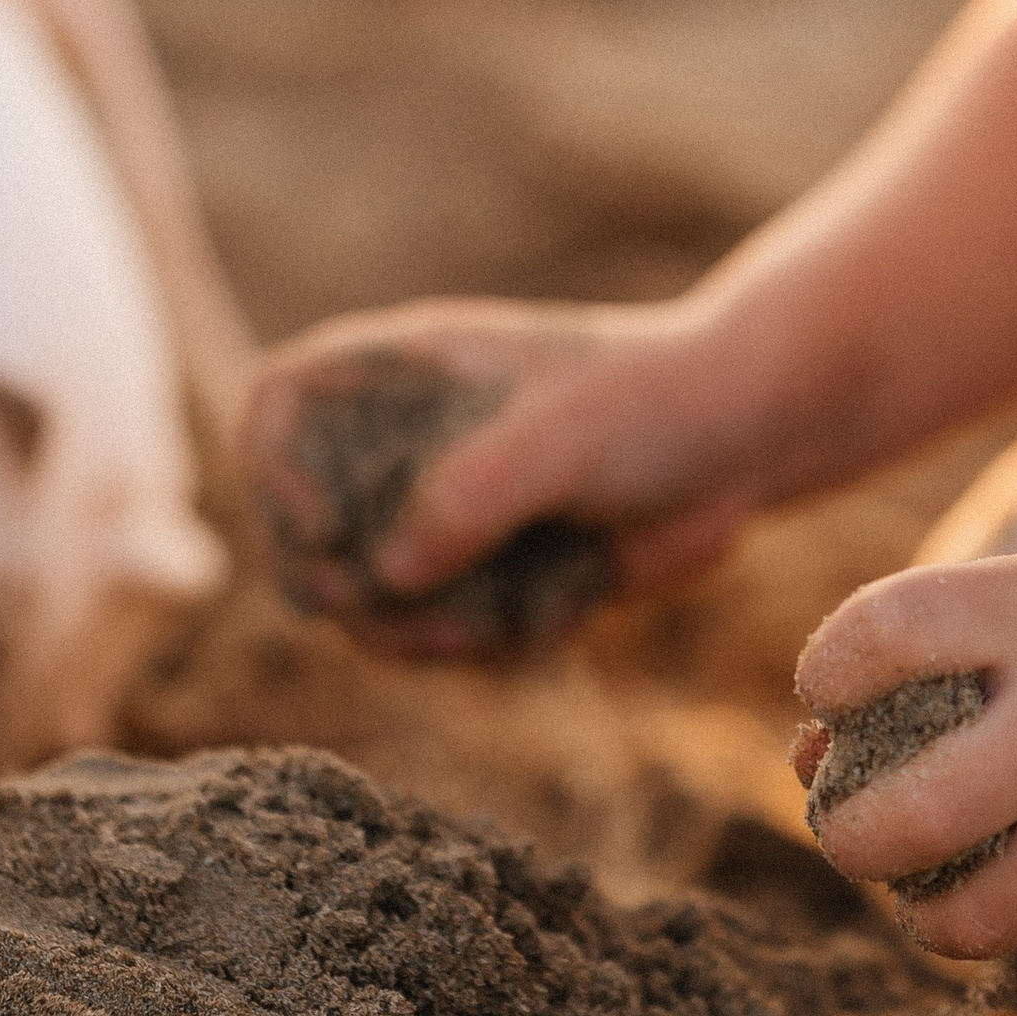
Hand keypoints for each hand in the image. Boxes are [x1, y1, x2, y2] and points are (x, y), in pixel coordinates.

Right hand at [242, 293, 761, 657]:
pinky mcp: (488, 571)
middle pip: (301, 525)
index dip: (271, 469)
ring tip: (481, 631)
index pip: (279, 403)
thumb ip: (470, 495)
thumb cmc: (654, 403)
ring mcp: (446, 510)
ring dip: (413, 633)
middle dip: (339, 585)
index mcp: (408, 372)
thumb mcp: (562, 436)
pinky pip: (444, 633)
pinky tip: (550, 616)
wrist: (745, 441)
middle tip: (400, 612)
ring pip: (370, 598)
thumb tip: (384, 573)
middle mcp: (410, 441)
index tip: (322, 530)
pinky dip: (483, 643)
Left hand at [792, 520, 1016, 954]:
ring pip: (974, 917)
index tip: (830, 689)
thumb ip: (935, 656)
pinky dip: (1007, 918)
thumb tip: (810, 760)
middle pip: (912, 816)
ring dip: (918, 909)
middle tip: (843, 826)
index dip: (828, 668)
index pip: (883, 636)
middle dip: (846, 835)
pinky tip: (1005, 878)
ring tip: (914, 883)